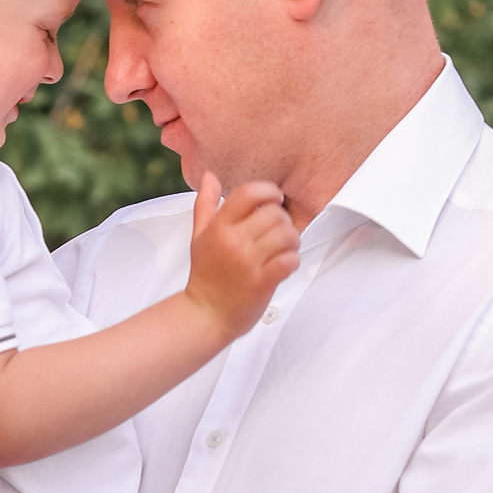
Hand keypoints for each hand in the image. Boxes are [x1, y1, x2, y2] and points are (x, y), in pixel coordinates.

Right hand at [185, 172, 298, 342]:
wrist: (205, 315)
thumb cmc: (205, 276)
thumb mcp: (199, 236)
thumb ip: (205, 205)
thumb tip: (208, 177)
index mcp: (219, 227)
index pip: (248, 193)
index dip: (268, 191)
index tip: (275, 199)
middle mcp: (233, 242)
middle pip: (273, 213)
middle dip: (283, 220)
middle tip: (280, 231)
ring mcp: (248, 262)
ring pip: (286, 235)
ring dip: (292, 240)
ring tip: (285, 248)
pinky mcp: (262, 282)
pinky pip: (289, 260)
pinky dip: (293, 260)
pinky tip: (285, 264)